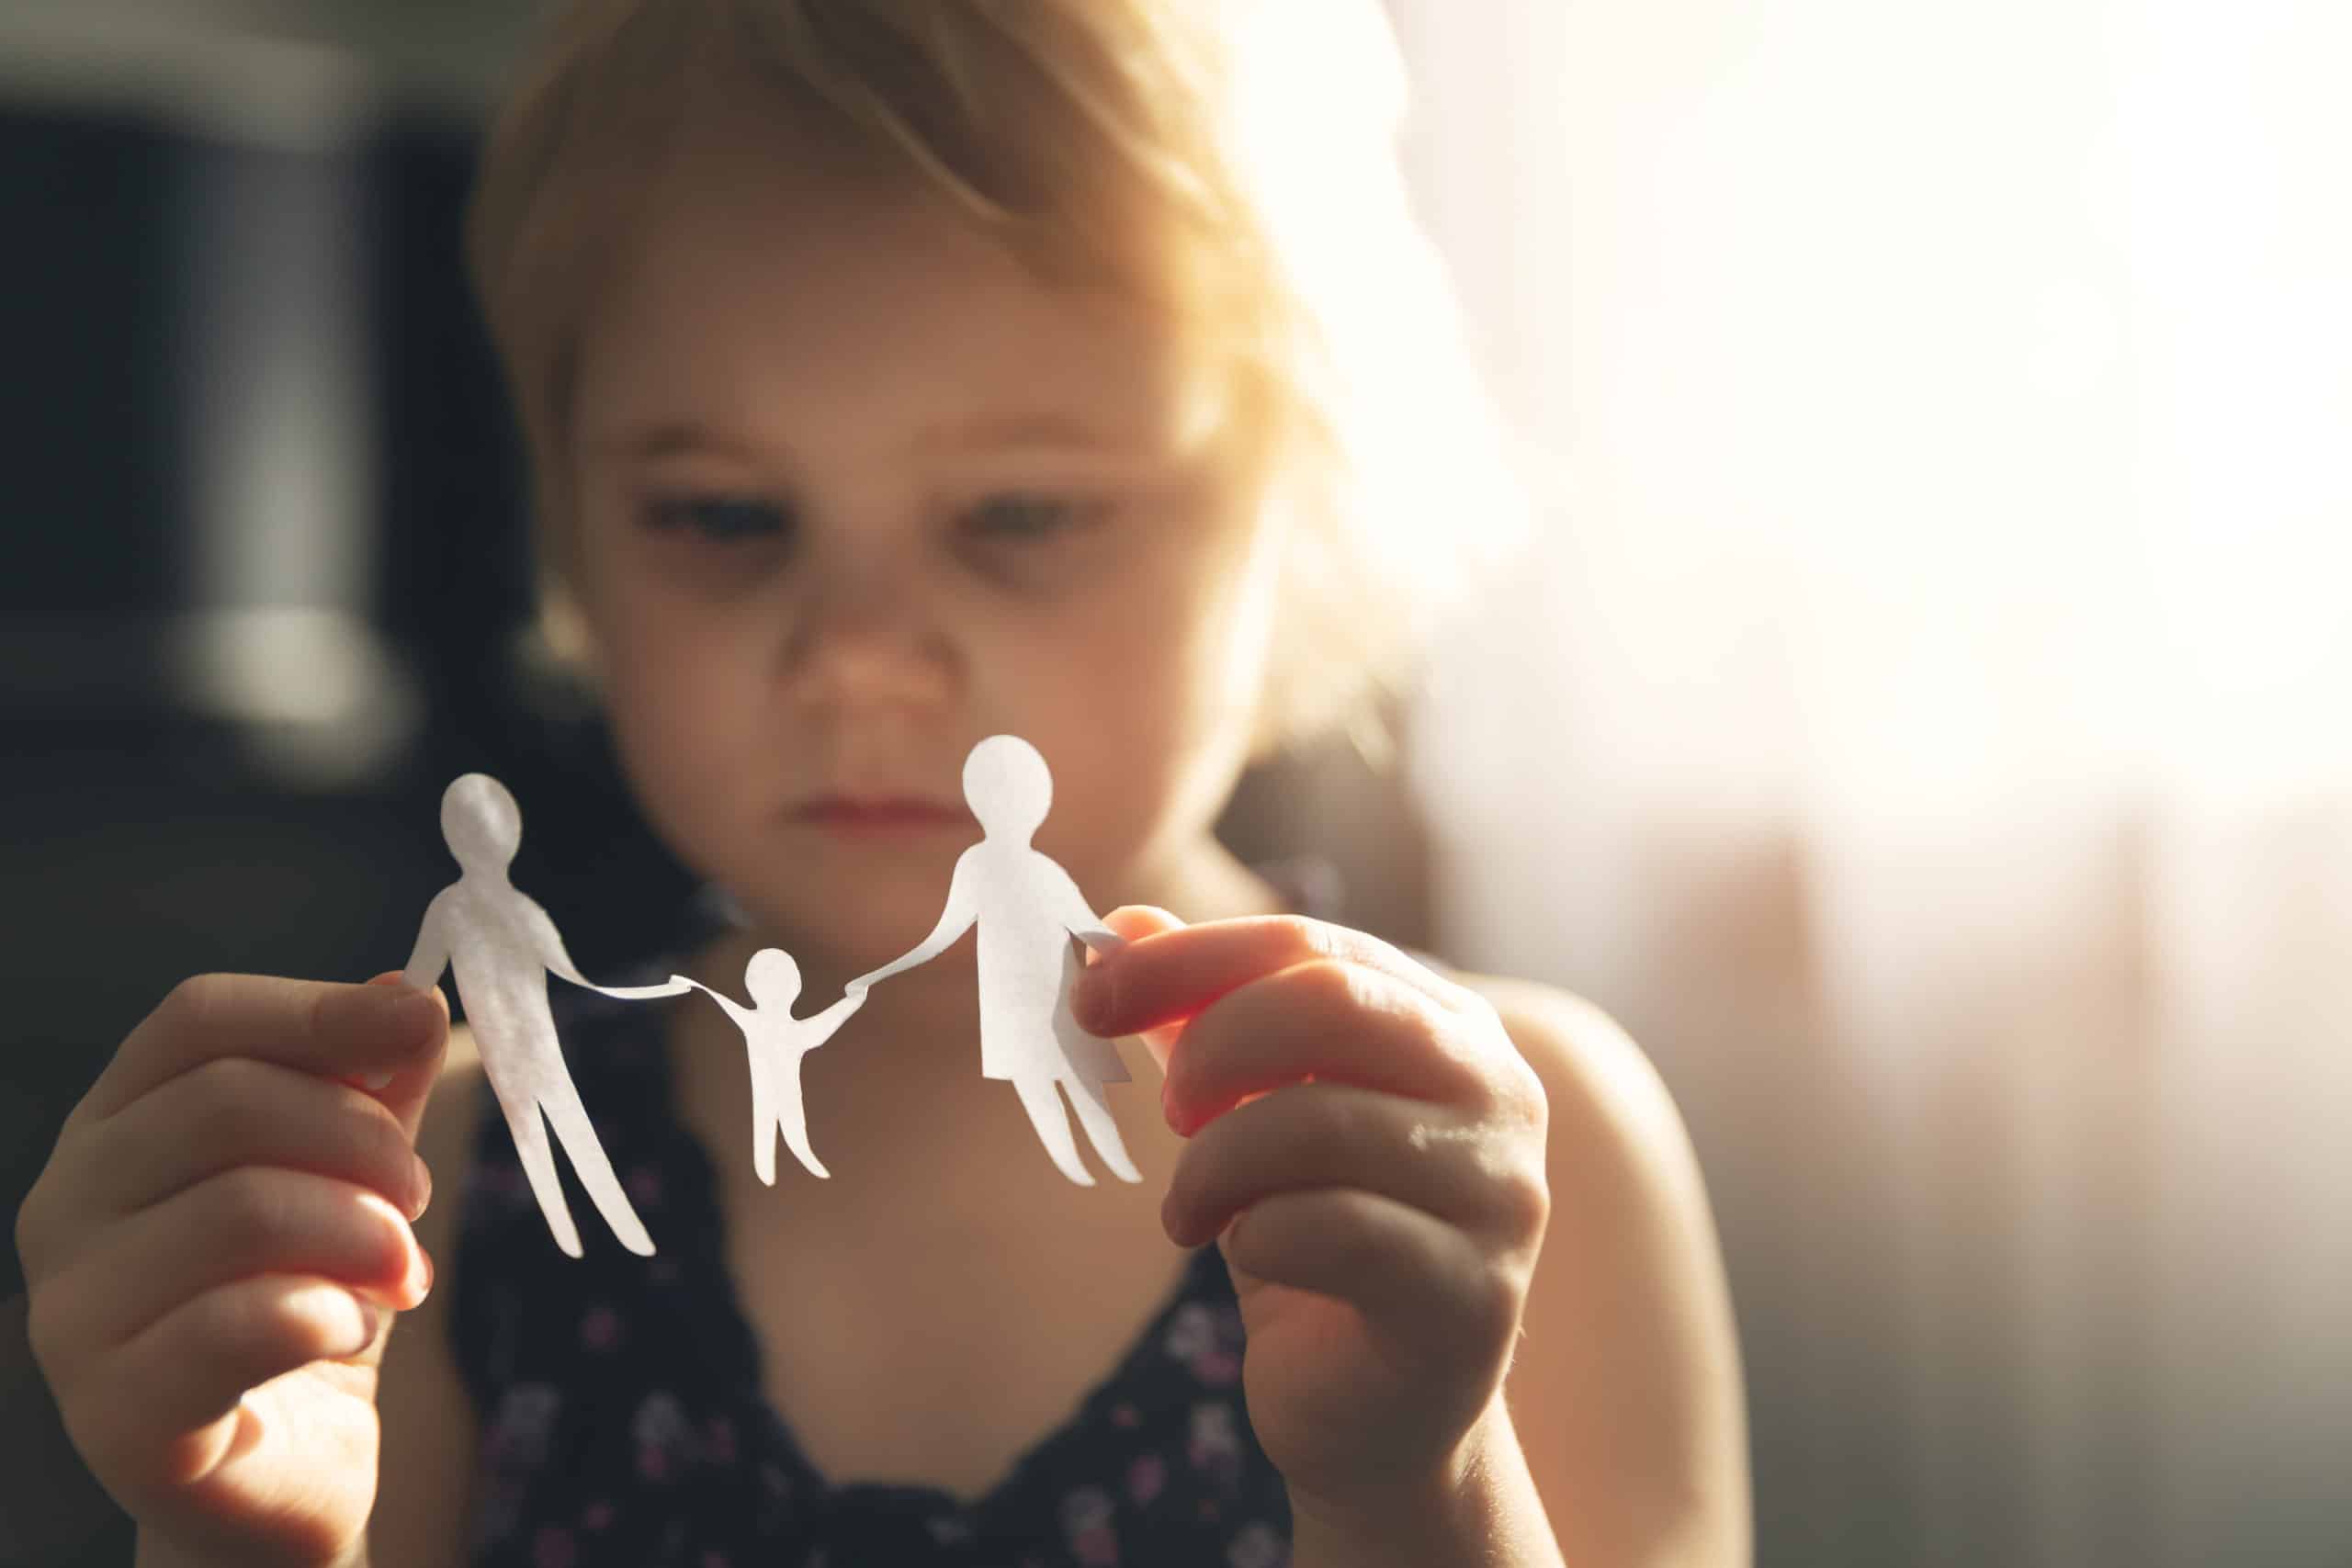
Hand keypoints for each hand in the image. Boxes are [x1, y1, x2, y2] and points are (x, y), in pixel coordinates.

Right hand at [14, 974, 446, 1567]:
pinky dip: (331, 1316)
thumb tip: (406, 992)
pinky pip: (239, 1325)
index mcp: (115, 1127)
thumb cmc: (307, 1300)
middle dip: (362, 1141)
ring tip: (400, 1276)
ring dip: (362, 1235)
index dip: (316, 1010)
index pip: (197, 1021)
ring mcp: (72, 1313)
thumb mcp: (354, 1175)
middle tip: (417, 1200)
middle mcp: (65, 1206)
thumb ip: (373, 1085)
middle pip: (227, 1104)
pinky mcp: (114, 1414)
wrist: (284, 1471)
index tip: (414, 1025)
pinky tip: (350, 1331)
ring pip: (242, 1209)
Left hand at [1072, 910, 1550, 1526]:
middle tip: (1168, 1109)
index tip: (1091, 995)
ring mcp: (1501, 1195)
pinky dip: (1257, 1238)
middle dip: (1213, 1046)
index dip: (1189, 958)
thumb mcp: (1247, 1116)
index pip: (1312, 944)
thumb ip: (1200, 1020)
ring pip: (1322, 1122)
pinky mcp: (1475, 1297)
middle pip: (1333, 1002)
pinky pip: (1335, 1231)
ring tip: (1187, 1211)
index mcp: (1449, 1025)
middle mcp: (1498, 1091)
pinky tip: (1250, 1257)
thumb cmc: (1313, 1243)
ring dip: (1215, 1166)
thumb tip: (1125, 926)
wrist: (1375, 1414)